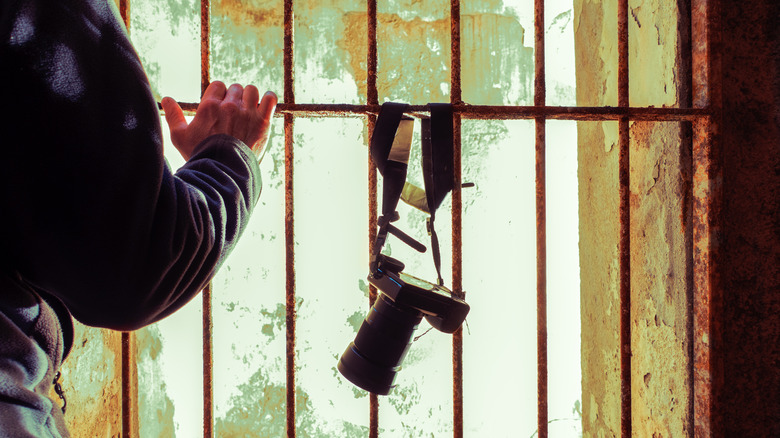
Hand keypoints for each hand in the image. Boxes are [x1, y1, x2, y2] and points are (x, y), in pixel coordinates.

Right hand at [162, 81, 276, 160]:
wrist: (225, 173)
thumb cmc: (201, 155)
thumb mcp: (180, 137)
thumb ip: (173, 116)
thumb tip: (166, 99)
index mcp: (210, 106)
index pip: (218, 85)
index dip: (219, 95)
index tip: (219, 107)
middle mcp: (230, 106)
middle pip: (235, 88)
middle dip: (234, 98)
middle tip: (233, 114)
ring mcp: (248, 113)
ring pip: (252, 91)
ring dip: (250, 98)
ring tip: (247, 111)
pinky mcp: (263, 122)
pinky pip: (270, 99)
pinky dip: (268, 99)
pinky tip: (264, 105)